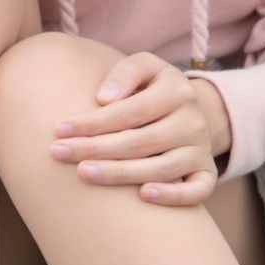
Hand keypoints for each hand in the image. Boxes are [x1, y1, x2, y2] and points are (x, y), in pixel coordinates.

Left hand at [48, 52, 229, 206]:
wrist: (191, 112)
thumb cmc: (153, 89)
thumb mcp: (144, 68)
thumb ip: (125, 74)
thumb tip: (104, 100)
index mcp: (178, 91)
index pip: (130, 111)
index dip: (93, 122)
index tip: (59, 130)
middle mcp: (193, 121)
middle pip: (140, 141)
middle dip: (95, 149)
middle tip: (57, 153)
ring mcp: (202, 150)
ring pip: (162, 169)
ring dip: (120, 174)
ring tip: (83, 173)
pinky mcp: (206, 174)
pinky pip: (196, 192)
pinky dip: (173, 196)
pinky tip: (143, 196)